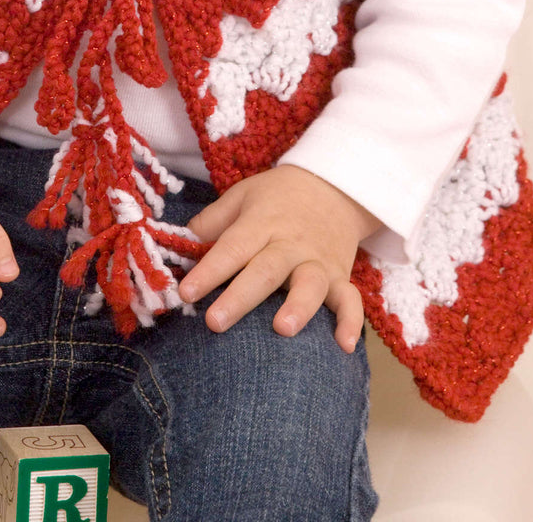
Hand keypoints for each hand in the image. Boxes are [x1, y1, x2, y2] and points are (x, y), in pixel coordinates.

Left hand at [177, 165, 376, 352]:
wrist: (333, 186)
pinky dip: (351, 322)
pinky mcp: (341, 276)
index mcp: (261, 222)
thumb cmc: (277, 197)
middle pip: (265, 271)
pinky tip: (344, 346)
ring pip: (310, 284)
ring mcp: (318, 261)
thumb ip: (212, 221)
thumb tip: (182, 244)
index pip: (232, 247)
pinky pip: (351, 300)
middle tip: (215, 323)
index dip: (209, 270)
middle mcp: (290, 244)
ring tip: (282, 329)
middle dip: (240, 298)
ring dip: (298, 307)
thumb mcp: (242, 196)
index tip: (186, 292)